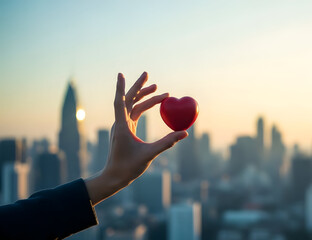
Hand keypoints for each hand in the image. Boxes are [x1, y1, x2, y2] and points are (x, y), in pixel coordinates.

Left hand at [85, 72, 187, 204]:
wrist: (115, 176)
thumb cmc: (129, 167)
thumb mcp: (150, 154)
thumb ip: (167, 143)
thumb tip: (184, 133)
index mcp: (123, 127)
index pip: (120, 102)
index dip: (121, 88)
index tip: (121, 74)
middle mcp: (121, 123)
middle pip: (128, 99)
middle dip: (138, 86)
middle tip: (147, 74)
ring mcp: (122, 126)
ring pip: (132, 106)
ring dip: (144, 96)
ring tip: (158, 88)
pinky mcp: (126, 130)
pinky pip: (134, 113)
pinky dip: (144, 107)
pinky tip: (154, 104)